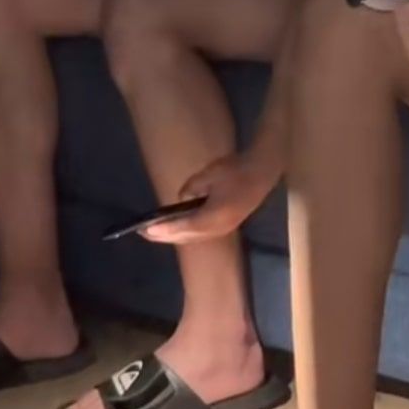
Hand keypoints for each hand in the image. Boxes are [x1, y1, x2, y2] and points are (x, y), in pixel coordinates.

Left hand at [139, 149, 279, 243]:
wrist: (262, 172)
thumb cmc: (235, 171)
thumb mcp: (208, 175)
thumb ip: (190, 189)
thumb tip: (182, 200)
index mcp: (214, 216)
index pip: (184, 227)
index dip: (165, 229)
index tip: (146, 230)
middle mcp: (218, 228)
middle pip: (188, 237)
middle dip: (166, 236)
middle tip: (146, 234)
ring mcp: (225, 229)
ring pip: (195, 238)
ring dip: (176, 237)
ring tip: (158, 234)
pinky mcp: (228, 225)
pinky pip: (202, 234)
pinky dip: (187, 233)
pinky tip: (179, 229)